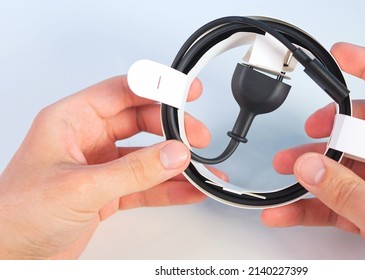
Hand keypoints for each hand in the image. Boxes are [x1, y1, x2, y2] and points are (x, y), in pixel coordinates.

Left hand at [0, 76, 208, 258]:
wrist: (8, 257)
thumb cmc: (16, 215)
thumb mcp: (79, 187)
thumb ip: (132, 171)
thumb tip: (173, 154)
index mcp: (71, 121)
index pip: (122, 92)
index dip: (156, 88)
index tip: (184, 91)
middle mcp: (87, 140)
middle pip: (140, 122)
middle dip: (172, 128)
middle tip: (197, 137)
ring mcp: (100, 167)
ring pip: (147, 156)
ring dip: (175, 162)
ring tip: (199, 168)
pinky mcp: (107, 194)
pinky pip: (146, 185)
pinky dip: (168, 189)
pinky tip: (187, 190)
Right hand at [262, 42, 364, 258]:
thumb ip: (349, 194)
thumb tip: (312, 168)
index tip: (343, 56)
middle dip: (332, 132)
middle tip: (308, 137)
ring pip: (350, 169)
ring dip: (315, 172)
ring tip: (287, 174)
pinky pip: (341, 203)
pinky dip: (313, 207)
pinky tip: (290, 210)